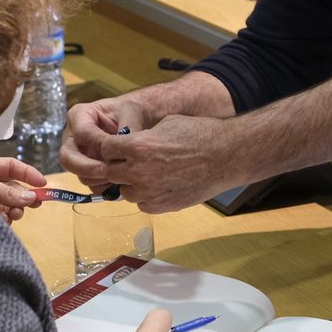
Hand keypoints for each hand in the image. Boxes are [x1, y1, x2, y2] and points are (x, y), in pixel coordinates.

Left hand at [0, 156, 44, 222]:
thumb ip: (4, 191)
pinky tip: (2, 220)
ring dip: (14, 210)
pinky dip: (3, 219)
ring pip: (7, 205)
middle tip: (35, 204)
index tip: (42, 183)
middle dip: (23, 196)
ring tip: (15, 214)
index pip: (11, 167)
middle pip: (12, 188)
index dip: (28, 174)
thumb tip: (30, 197)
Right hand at [61, 86, 180, 188]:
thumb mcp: (131, 112)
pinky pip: (90, 184)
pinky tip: (119, 181)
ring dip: (97, 178)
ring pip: (78, 174)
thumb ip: (128, 127)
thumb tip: (125, 148)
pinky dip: (103, 186)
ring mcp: (78, 156)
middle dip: (86, 167)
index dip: (97, 143)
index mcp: (79, 116)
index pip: (82, 133)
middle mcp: (73, 138)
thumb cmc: (131, 112)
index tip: (114, 150)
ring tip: (117, 176)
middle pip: (67, 158)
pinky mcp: (88, 171)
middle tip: (106, 171)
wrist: (138, 121)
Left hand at [99, 113, 240, 212]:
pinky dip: (147, 196)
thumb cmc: (199, 134)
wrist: (226, 155)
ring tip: (150, 173)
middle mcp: (139, 171)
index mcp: (137, 146)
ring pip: (125, 191)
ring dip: (131, 182)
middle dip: (118, 165)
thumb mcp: (166, 124)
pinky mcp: (162, 206)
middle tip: (132, 161)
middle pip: (110, 172)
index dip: (112, 147)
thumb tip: (128, 144)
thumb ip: (142, 137)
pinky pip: (142, 203)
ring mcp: (150, 192)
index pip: (105, 149)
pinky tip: (161, 184)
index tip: (119, 147)